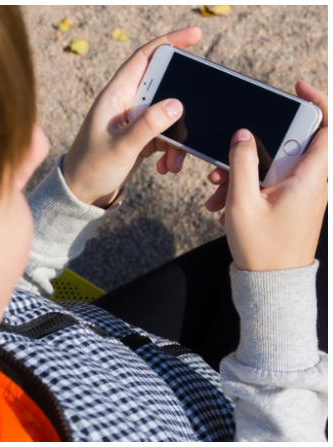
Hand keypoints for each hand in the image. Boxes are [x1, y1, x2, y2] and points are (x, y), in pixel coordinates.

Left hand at [62, 27, 201, 207]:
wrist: (81, 195)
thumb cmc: (90, 168)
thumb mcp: (121, 147)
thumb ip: (148, 126)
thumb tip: (177, 104)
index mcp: (114, 96)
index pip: (144, 58)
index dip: (169, 42)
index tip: (196, 35)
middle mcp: (125, 103)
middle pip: (164, 86)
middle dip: (182, 103)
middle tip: (198, 115)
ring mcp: (134, 120)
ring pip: (169, 116)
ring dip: (178, 137)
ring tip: (174, 161)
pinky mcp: (140, 137)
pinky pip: (166, 135)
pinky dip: (172, 150)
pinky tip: (166, 167)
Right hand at [204, 81, 327, 270]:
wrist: (271, 283)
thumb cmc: (262, 248)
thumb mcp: (242, 202)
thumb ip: (242, 162)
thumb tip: (245, 135)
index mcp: (310, 177)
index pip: (328, 128)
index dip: (318, 102)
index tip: (297, 89)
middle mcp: (313, 181)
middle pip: (291, 143)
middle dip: (256, 145)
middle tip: (232, 154)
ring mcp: (303, 192)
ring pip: (275, 164)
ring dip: (244, 169)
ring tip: (218, 186)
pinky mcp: (291, 202)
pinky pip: (270, 181)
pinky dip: (247, 185)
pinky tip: (223, 201)